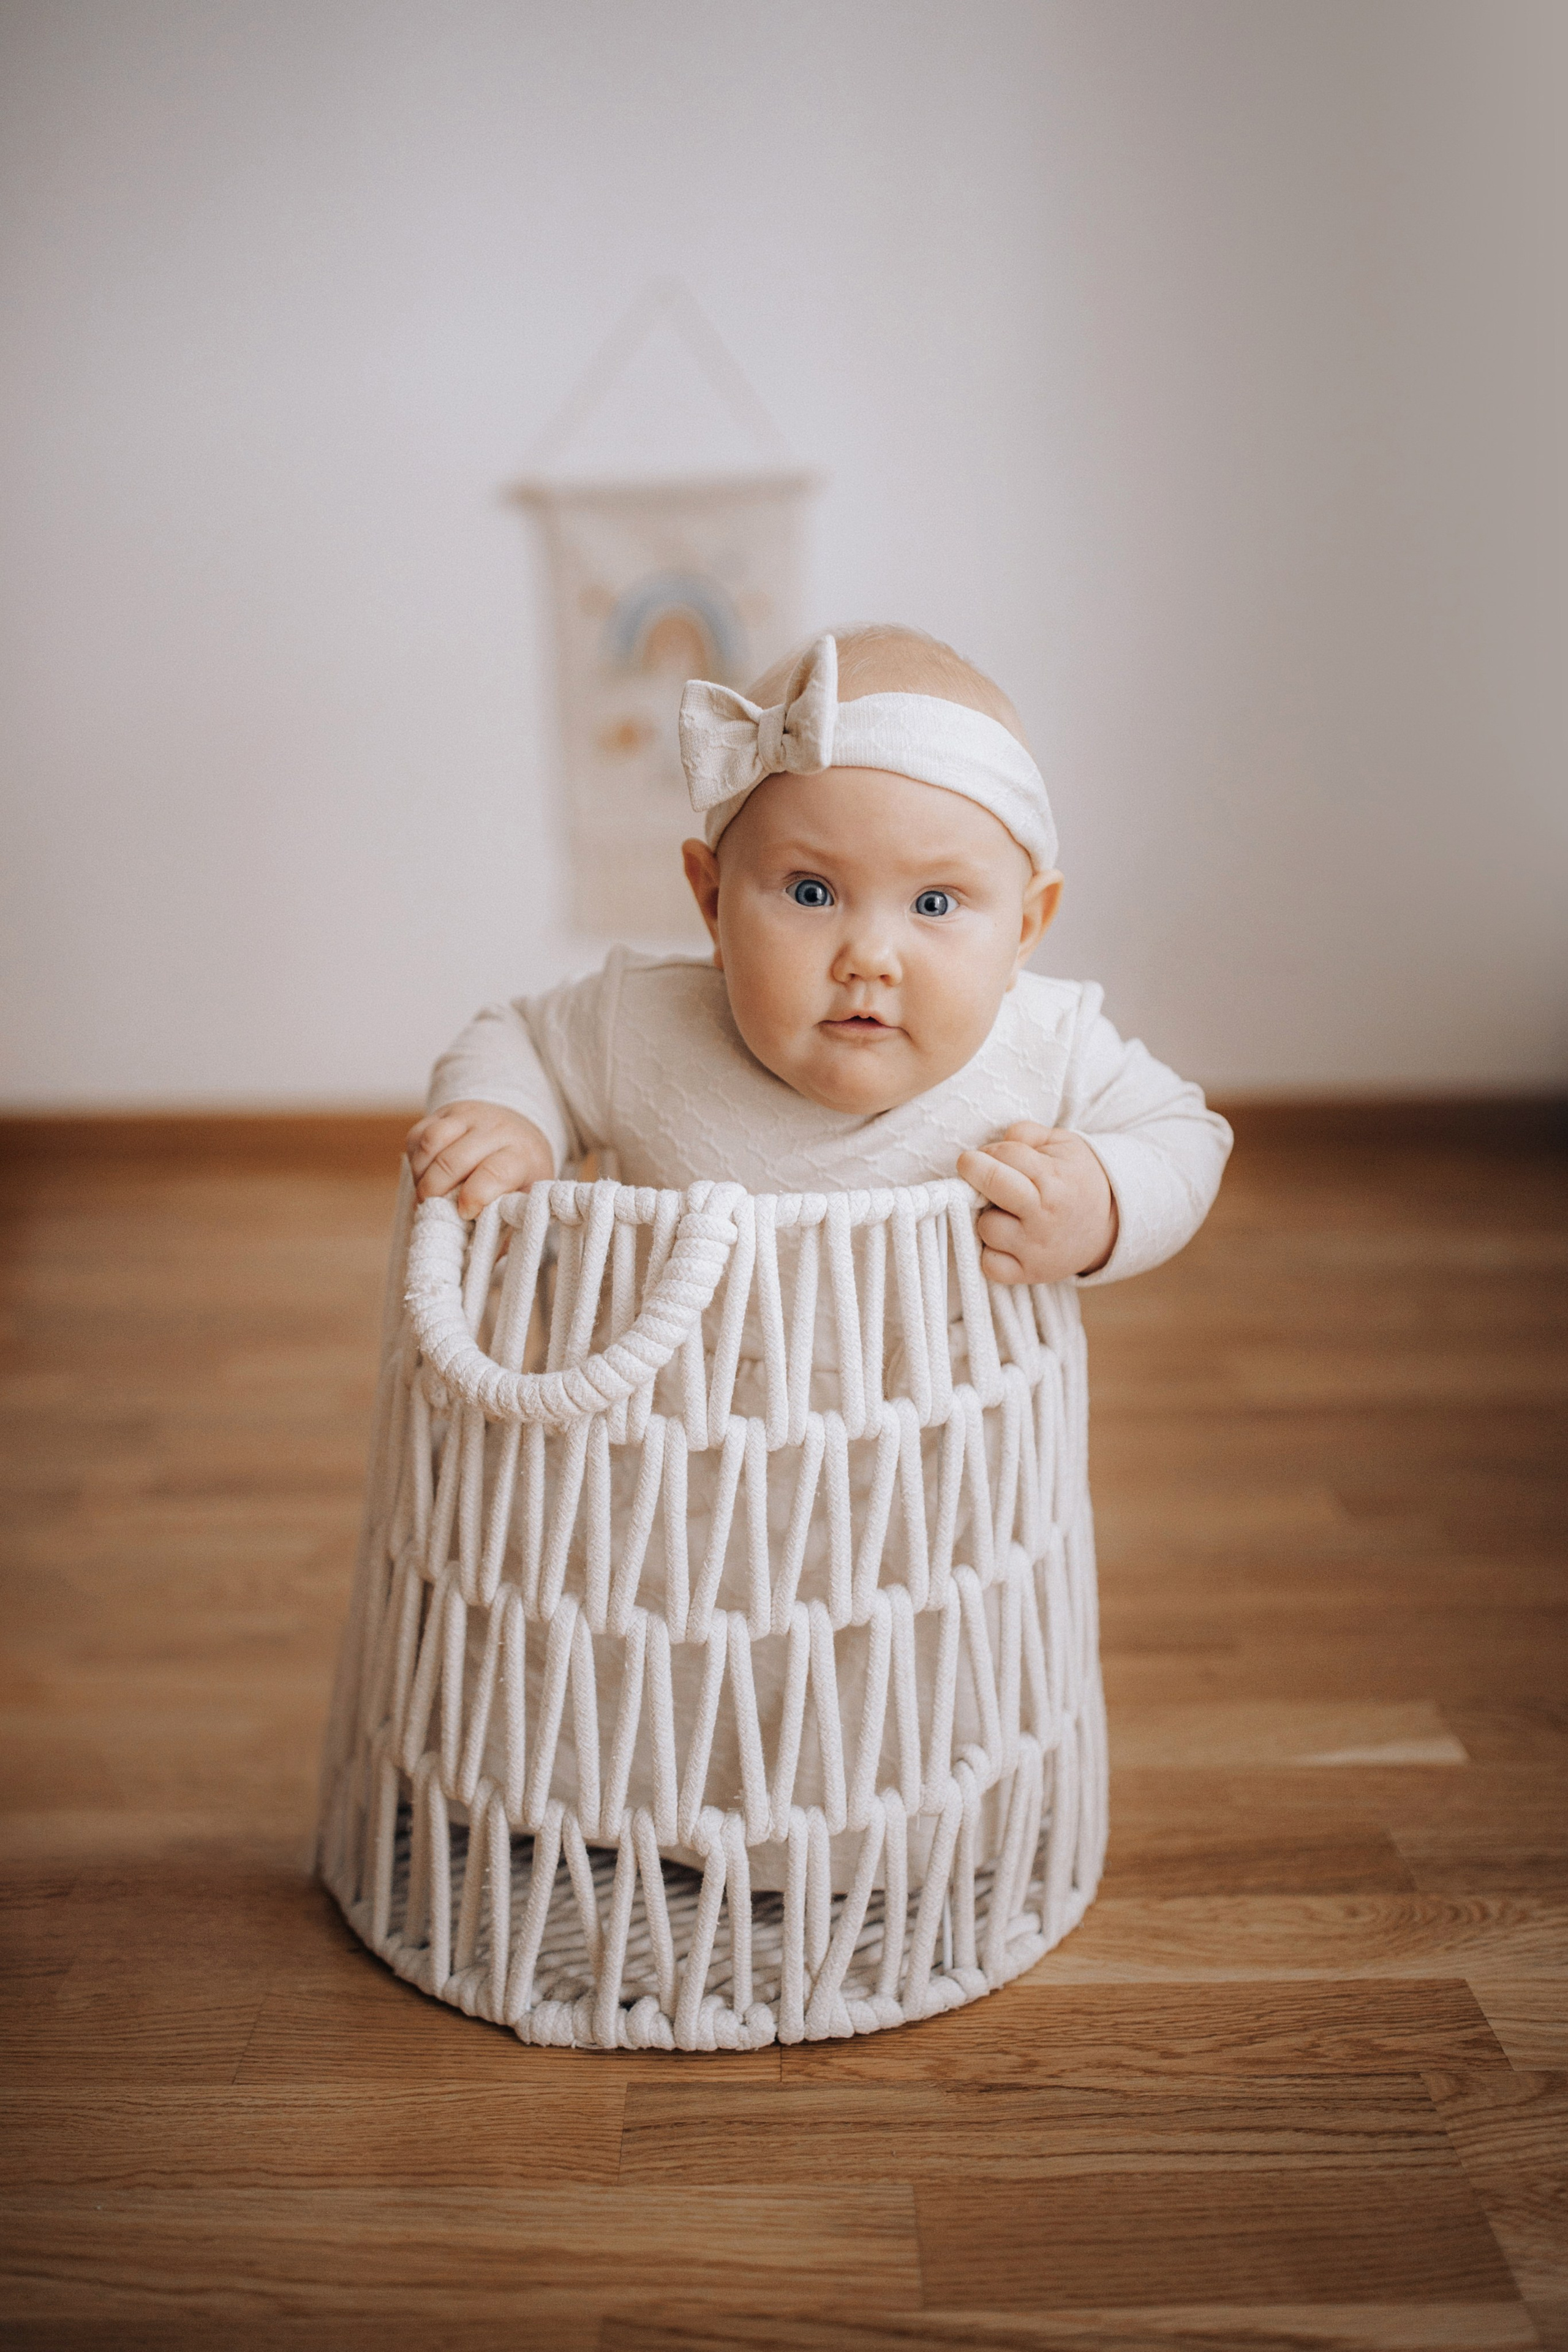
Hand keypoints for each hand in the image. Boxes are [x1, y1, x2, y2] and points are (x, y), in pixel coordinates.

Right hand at [404, 1101, 554, 1216]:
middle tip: (433, 1212)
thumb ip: (507, 1226)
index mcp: (521, 1154)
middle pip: (454, 1160)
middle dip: (436, 1191)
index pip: (495, 1172)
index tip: (464, 1214)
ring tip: (427, 1194)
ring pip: (432, 1142)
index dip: (475, 1195)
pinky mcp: (445, 1113)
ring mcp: (468, 1117)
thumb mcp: (528, 1199)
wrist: (518, 1128)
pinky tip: (424, 1175)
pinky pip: (418, 1135)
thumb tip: (480, 1261)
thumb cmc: (521, 1174)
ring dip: (421, 1175)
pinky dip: (415, 1160)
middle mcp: (496, 1129)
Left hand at [956, 1122, 1117, 1284]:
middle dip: (973, 1169)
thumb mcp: (1062, 1144)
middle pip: (993, 1184)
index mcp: (1054, 1178)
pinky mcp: (1029, 1274)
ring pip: (986, 1227)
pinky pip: (990, 1265)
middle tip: (971, 1167)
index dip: (988, 1151)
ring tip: (1003, 1212)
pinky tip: (1004, 1240)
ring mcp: (1036, 1248)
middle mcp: (1044, 1215)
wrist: (1109, 1226)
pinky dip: (990, 1253)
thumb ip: (1027, 1134)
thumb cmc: (1075, 1179)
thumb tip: (993, 1145)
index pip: (1006, 1154)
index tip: (985, 1154)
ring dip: (987, 1217)